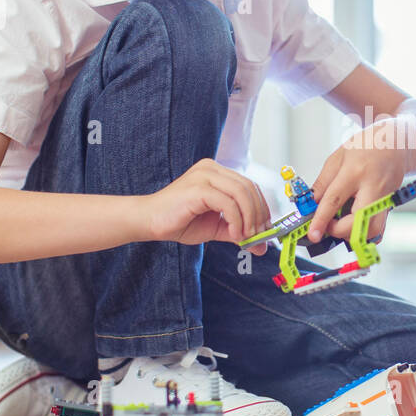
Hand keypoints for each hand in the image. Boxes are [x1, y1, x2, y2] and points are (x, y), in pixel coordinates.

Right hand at [142, 158, 269, 250]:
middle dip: (259, 214)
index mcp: (217, 173)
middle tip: (259, 236)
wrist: (149, 222)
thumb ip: (239, 232)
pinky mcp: (198, 187)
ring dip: (250, 218)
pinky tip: (234, 234)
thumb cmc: (179, 221)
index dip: (262, 208)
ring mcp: (205, 175)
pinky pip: (227, 202)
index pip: (250, 186)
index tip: (266, 230)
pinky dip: (236, 220)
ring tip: (246, 237)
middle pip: (249, 187)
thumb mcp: (217, 227)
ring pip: (242, 192)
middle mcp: (212, 168)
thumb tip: (262, 246)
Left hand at [306, 120, 407, 243]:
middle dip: (338, 231)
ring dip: (352, 234)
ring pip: (371, 231)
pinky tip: (355, 223)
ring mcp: (384, 198)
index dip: (321, 220)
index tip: (312, 234)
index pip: (334, 201)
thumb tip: (311, 205)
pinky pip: (379, 229)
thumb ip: (323, 183)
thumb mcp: (337, 158)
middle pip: (357, 221)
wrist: (395, 143)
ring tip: (342, 223)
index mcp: (355, 171)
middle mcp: (372, 187)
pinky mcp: (390, 206)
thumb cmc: (366, 147)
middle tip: (329, 224)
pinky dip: (364, 233)